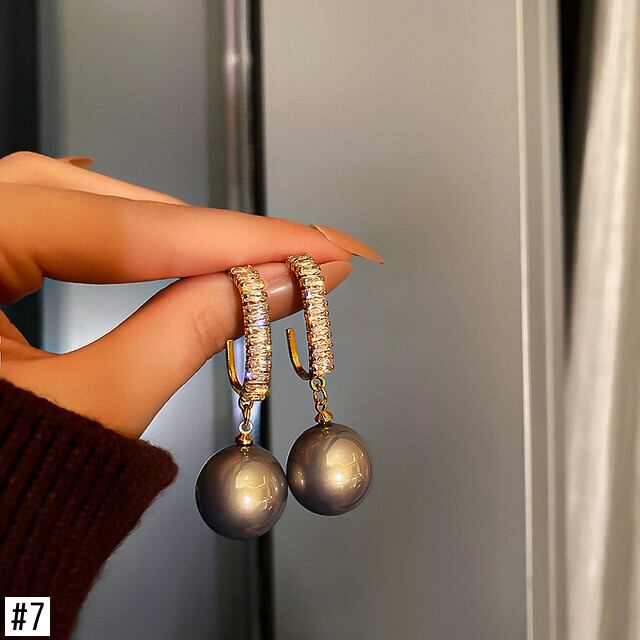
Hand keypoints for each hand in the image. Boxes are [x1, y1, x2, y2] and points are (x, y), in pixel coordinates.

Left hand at [0, 152, 381, 437]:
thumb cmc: (3, 488)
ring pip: (70, 199)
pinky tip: (162, 233)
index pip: (118, 231)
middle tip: (285, 251)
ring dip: (162, 224)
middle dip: (200, 229)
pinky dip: (118, 229)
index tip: (312, 245)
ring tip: (237, 251)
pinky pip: (50, 219)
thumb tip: (278, 285)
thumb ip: (186, 334)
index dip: (231, 239)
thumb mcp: (97, 408)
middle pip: (90, 199)